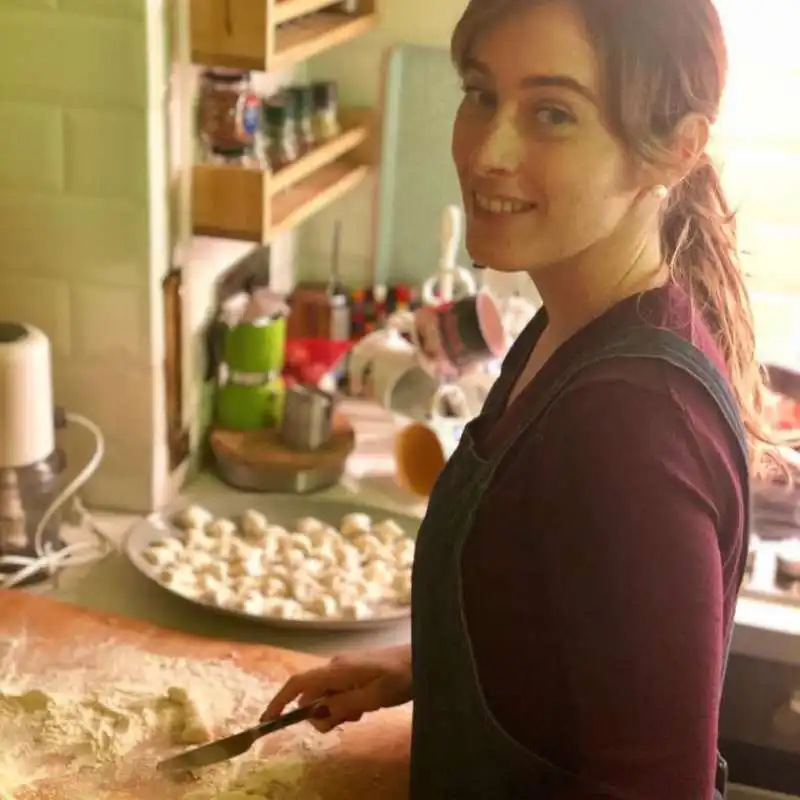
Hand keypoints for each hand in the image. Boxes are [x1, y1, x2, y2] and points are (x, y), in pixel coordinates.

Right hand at [262, 645, 411, 732]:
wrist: (423, 657)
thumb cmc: (401, 676)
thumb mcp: (374, 698)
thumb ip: (344, 706)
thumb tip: (317, 714)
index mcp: (336, 669)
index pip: (298, 684)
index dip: (279, 701)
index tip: (268, 720)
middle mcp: (335, 666)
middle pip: (311, 695)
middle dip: (321, 713)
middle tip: (349, 718)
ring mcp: (344, 667)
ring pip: (326, 696)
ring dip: (337, 710)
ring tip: (363, 710)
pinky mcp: (353, 671)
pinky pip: (338, 692)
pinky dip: (345, 704)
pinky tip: (367, 705)